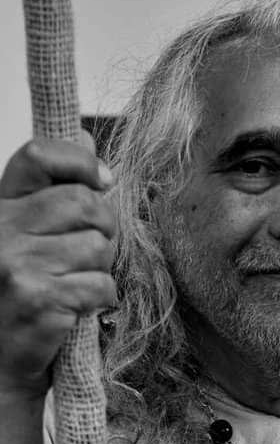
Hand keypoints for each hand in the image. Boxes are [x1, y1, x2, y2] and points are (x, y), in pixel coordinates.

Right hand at [0, 136, 116, 397]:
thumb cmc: (20, 291)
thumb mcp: (28, 233)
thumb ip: (55, 189)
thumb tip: (85, 138)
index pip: (37, 155)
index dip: (79, 161)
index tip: (102, 180)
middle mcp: (0, 229)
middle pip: (84, 202)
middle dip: (105, 226)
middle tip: (94, 247)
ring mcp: (14, 264)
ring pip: (98, 245)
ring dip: (101, 266)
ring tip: (79, 281)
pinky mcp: (36, 298)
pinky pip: (100, 284)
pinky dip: (102, 297)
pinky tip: (80, 306)